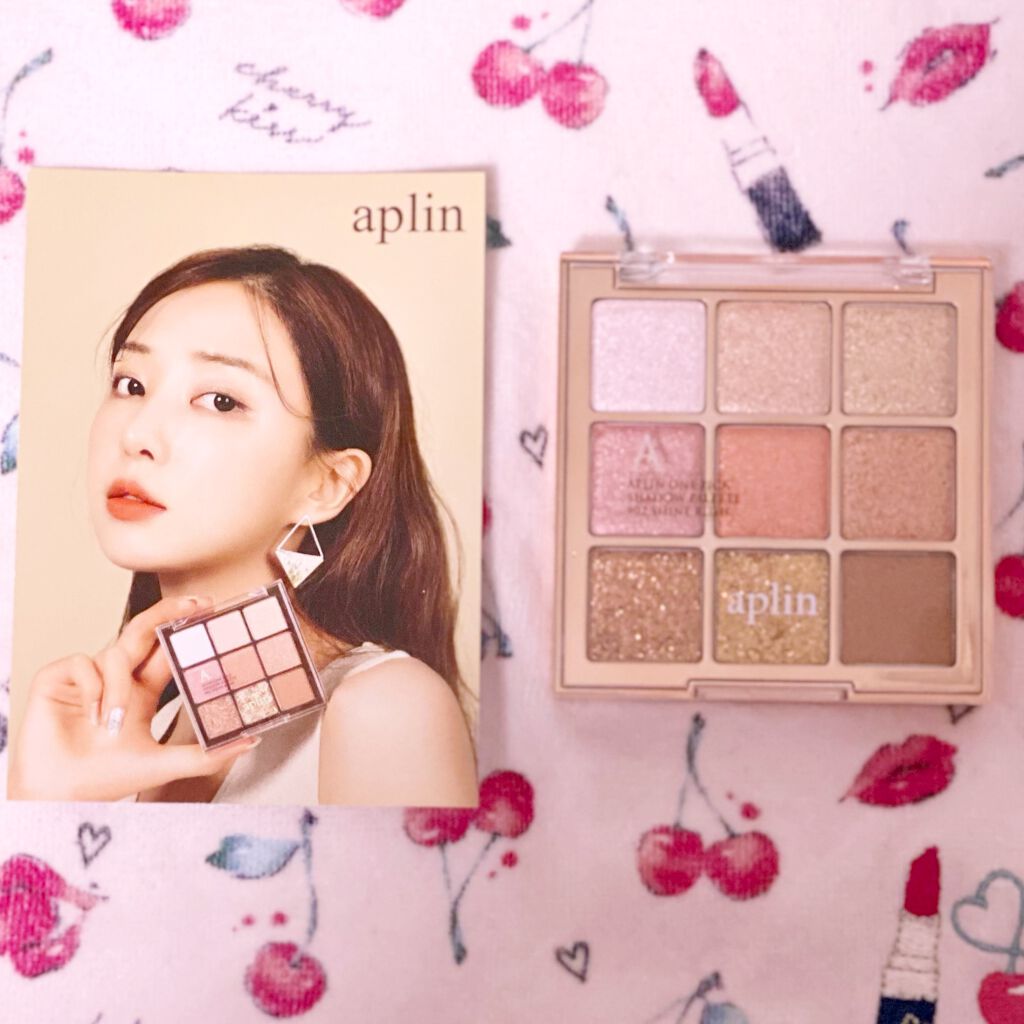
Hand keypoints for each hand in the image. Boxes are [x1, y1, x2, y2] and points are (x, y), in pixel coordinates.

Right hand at [9, 595, 258, 800]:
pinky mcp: (57, 678)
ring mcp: (87, 677)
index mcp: (141, 693)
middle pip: (144, 631)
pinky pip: (83, 663)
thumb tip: (252, 741)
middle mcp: (117, 679)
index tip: (210, 609)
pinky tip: (88, 715)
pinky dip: (92, 687)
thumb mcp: (164, 765)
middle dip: (167, 612)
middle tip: (196, 603)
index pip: (166, 652)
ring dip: (119, 687)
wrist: (60, 798)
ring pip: (116, 654)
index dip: (183, 629)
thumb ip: (206, 755)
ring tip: (113, 722)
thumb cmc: (106, 782)